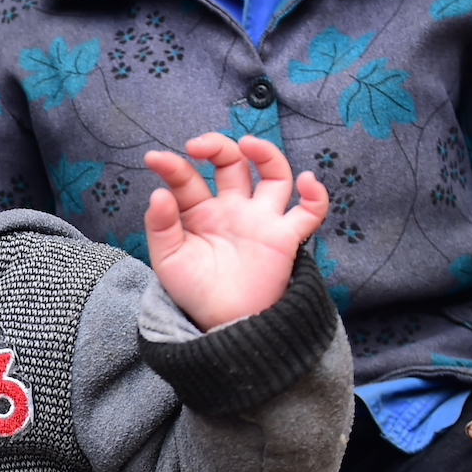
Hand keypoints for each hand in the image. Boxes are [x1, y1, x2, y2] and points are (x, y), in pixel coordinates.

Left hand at [142, 133, 329, 330]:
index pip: (187, 179)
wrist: (224, 326)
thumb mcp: (168, 260)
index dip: (172, 166)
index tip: (154, 159)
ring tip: (248, 145)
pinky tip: (308, 181)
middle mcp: (232, 209)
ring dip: (266, 153)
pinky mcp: (285, 237)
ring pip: (273, 175)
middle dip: (217, 146)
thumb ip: (160, 227)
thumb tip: (158, 192)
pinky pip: (310, 212)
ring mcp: (260, 220)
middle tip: (197, 145)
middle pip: (232, 163)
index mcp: (199, 212)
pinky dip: (317, 195)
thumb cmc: (195, 292)